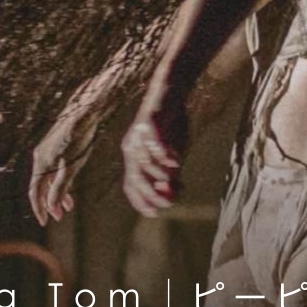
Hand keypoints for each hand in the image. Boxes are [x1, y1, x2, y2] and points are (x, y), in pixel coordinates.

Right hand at [28, 107, 98, 225]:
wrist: (82, 113)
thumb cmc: (78, 140)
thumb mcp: (70, 168)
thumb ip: (60, 188)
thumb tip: (52, 209)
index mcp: (41, 164)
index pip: (35, 192)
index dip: (39, 209)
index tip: (45, 222)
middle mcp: (39, 158)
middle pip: (40, 187)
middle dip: (49, 203)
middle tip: (59, 217)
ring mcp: (46, 152)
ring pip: (48, 179)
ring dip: (56, 193)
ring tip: (69, 206)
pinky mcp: (54, 148)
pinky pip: (53, 170)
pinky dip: (60, 181)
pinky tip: (69, 187)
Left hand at [121, 88, 188, 215]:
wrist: (171, 92)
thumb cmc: (172, 123)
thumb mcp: (172, 152)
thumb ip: (170, 172)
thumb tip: (173, 194)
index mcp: (133, 156)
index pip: (130, 185)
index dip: (140, 201)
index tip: (154, 214)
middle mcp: (131, 147)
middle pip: (135, 178)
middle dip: (150, 194)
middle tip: (167, 204)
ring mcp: (138, 135)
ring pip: (144, 162)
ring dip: (159, 175)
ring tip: (175, 179)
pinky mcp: (148, 122)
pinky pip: (153, 142)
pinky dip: (163, 155)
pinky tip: (176, 162)